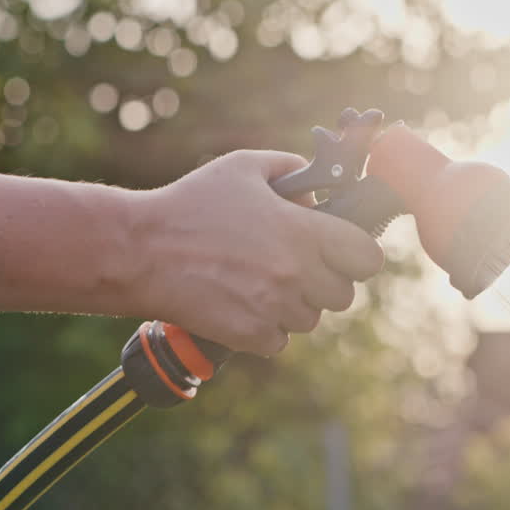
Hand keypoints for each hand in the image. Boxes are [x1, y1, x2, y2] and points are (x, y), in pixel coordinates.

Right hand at [127, 150, 384, 355]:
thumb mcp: (243, 167)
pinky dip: (266, 329)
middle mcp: (295, 274)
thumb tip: (318, 191)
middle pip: (343, 295)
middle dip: (324, 280)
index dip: (357, 252)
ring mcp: (273, 309)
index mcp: (303, 232)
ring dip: (294, 306)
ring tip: (260, 283)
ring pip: (310, 320)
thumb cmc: (190, 204)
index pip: (368, 258)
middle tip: (294, 266)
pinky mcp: (248, 336)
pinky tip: (242, 304)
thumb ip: (291, 168)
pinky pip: (279, 341)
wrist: (140, 251)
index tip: (339, 249)